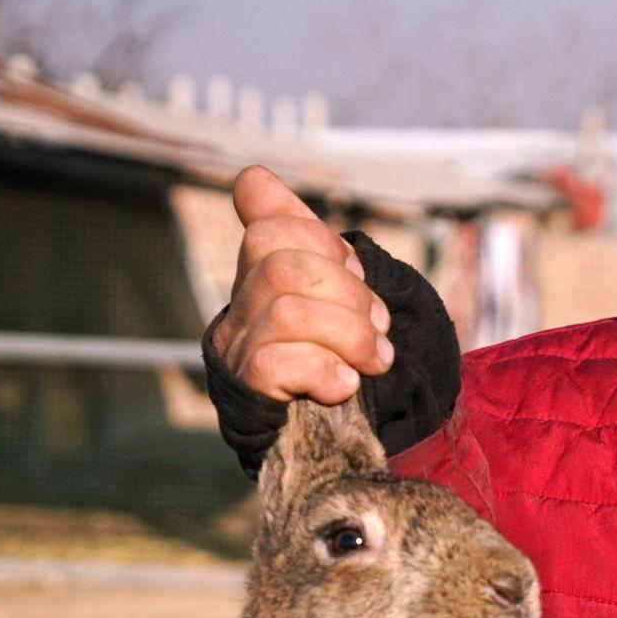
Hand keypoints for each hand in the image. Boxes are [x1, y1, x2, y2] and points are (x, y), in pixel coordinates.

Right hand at [208, 165, 394, 403]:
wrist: (342, 441)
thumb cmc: (347, 357)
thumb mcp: (343, 293)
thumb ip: (314, 241)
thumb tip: (251, 176)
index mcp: (263, 274)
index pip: (272, 224)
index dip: (323, 242)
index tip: (354, 272)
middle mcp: (239, 307)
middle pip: (282, 266)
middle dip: (348, 295)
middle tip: (379, 329)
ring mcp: (237, 350)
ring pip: (287, 313)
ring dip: (350, 338)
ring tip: (374, 361)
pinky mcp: (247, 392)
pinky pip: (279, 362)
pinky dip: (327, 371)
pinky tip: (343, 384)